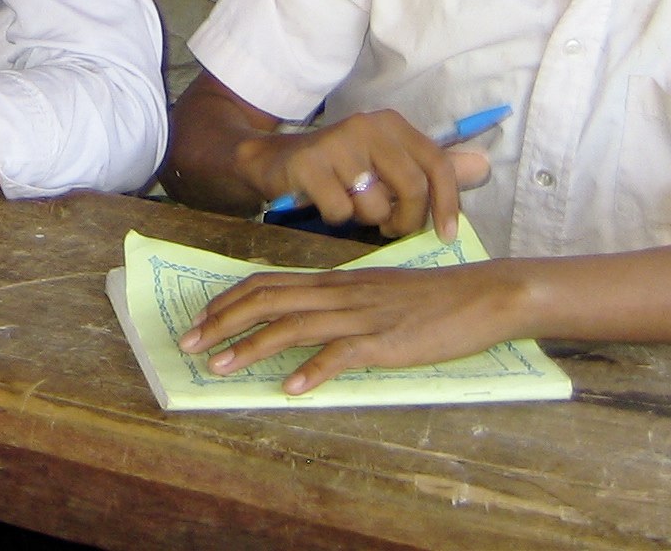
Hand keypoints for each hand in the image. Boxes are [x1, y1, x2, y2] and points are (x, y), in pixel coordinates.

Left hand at [179, 258, 531, 389]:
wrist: (481, 295)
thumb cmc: (430, 298)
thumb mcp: (375, 292)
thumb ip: (340, 302)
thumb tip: (304, 317)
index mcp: (336, 281)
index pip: (269, 282)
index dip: (230, 301)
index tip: (200, 320)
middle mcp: (340, 293)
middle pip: (269, 300)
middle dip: (223, 322)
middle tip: (189, 344)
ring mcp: (362, 316)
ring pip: (294, 326)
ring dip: (252, 347)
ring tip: (221, 367)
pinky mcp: (386, 341)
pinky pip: (342, 354)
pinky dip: (313, 371)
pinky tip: (290, 388)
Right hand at [235, 108, 488, 238]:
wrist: (273, 161)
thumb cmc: (340, 167)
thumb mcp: (388, 164)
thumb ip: (433, 168)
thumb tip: (482, 166)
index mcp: (393, 124)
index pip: (438, 164)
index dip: (448, 203)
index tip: (446, 235)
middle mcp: (368, 125)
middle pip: (412, 187)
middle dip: (406, 220)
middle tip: (390, 228)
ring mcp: (337, 142)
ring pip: (375, 204)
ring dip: (365, 219)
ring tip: (351, 206)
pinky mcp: (308, 163)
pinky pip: (340, 210)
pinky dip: (335, 218)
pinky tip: (324, 203)